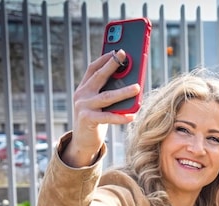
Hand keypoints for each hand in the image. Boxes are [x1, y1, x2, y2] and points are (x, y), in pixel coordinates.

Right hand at [62, 50, 140, 166]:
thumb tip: (131, 82)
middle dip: (112, 65)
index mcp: (83, 88)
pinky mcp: (88, 120)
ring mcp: (83, 107)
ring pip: (107, 97)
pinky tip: (132, 116)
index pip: (92, 68)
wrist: (82, 142)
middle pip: (99, 77)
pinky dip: (121, 116)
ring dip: (123, 92)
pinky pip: (108, 117)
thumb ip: (108, 92)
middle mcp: (82, 95)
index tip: (116, 50)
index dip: (104, 58)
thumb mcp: (99, 103)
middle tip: (124, 56)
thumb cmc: (95, 120)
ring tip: (137, 87)